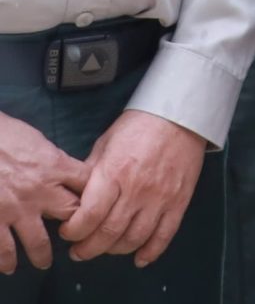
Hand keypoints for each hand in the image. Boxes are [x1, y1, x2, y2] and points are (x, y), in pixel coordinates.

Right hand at [0, 111, 85, 274]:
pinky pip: (2, 247)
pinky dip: (4, 260)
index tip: (98, 205)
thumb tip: (59, 169)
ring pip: (37, 242)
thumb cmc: (3, 134)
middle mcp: (40, 191)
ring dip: (41, 255)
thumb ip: (51, 159)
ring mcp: (15, 209)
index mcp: (55, 166)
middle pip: (71, 215)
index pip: (87, 183)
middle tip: (76, 240)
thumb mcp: (36, 140)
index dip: (95, 194)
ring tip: (43, 262)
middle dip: (76, 229)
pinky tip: (7, 267)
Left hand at [57, 110, 202, 266]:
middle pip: (108, 233)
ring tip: (105, 249)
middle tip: (79, 251)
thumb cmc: (138, 127)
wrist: (180, 116)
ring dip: (115, 250)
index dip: (73, 231)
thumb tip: (76, 199)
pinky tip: (139, 258)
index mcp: (114, 173)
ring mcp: (160, 197)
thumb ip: (91, 174)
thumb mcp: (105, 144)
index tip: (67, 232)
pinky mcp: (179, 201)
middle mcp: (137, 190)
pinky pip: (165, 234)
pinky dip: (151, 251)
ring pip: (134, 238)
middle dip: (88, 248)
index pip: (88, 216)